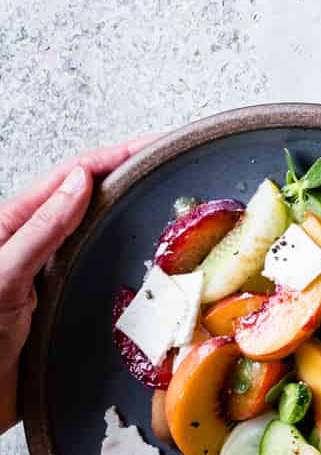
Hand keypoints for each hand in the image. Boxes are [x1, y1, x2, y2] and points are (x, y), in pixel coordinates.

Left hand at [0, 137, 156, 432]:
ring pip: (97, 239)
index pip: (70, 177)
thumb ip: (41, 230)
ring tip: (168, 215)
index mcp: (13, 226)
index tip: (152, 144)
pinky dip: (126, 268)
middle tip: (169, 173)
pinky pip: (99, 279)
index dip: (112, 157)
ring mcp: (48, 278)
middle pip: (88, 201)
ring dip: (129, 224)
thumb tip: (81, 180)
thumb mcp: (4, 277)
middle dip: (127, 181)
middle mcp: (33, 248)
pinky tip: (147, 273)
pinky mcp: (60, 309)